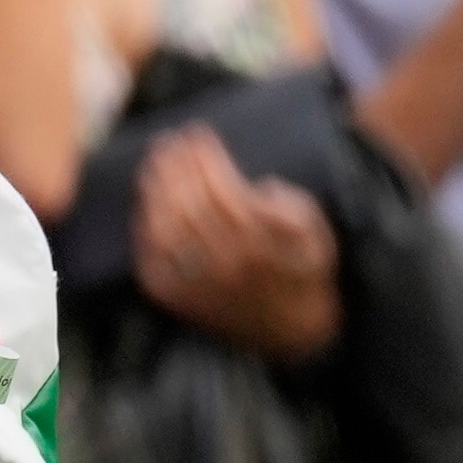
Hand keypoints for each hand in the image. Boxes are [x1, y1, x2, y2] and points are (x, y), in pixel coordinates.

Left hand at [133, 125, 341, 360]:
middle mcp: (223, 263)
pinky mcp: (176, 297)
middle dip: (176, 167)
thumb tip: (259, 185)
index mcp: (259, 244)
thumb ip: (291, 207)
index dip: (206, 157)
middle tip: (169, 141)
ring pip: (164, 228)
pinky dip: (145, 227)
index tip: (199, 133)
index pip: (221, 188)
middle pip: (188, 204)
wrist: (289, 330)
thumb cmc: (303, 270)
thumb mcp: (316, 235)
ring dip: (155, 191)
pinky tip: (146, 203)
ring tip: (153, 164)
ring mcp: (195, 282)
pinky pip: (151, 257)